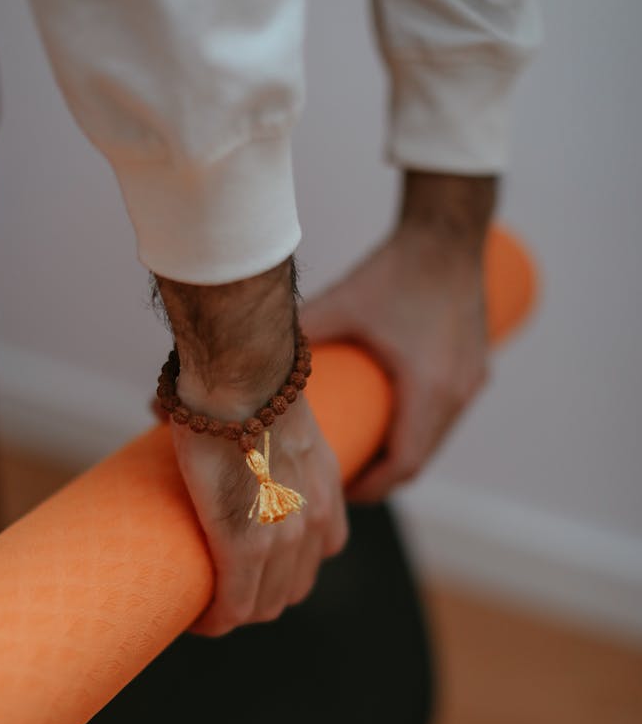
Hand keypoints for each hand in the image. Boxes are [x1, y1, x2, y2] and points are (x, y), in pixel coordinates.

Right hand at [153, 257, 347, 636]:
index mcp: (323, 487)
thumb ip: (240, 425)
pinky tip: (199, 618)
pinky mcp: (246, 546)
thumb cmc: (244, 380)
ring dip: (238, 610)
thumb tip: (171, 406)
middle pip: (294, 586)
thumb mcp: (268, 413)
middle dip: (260, 596)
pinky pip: (236, 605)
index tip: (249, 570)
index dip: (283, 568)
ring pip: (267, 603)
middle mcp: (314, 519)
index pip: (318, 550)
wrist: (243, 378)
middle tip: (221, 591)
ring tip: (207, 605)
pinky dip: (218, 619)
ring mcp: (284, 537)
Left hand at [300, 173, 494, 501]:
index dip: (369, 487)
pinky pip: (445, 416)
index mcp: (429, 390)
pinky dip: (417, 428)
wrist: (450, 232)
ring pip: (433, 440)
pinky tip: (388, 421)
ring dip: (400, 452)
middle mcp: (458, 394)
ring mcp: (472, 383)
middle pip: (419, 459)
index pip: (402, 465)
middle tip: (340, 476)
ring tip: (360, 450)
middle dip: (380, 474)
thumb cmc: (395, 270)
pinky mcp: (475, 370)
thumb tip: (249, 358)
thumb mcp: (342, 305)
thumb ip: (299, 334)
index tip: (338, 490)